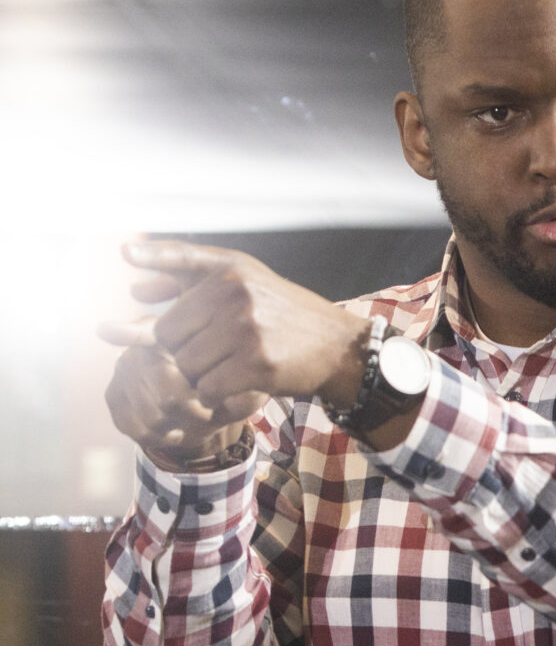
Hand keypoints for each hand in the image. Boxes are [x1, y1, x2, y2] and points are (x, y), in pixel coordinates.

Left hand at [100, 242, 368, 421]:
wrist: (340, 349)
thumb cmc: (286, 316)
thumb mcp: (247, 284)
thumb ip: (188, 281)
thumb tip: (133, 290)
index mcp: (230, 271)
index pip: (175, 280)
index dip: (152, 274)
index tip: (124, 251)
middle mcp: (235, 294)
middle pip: (171, 335)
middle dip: (183, 352)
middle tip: (212, 356)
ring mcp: (246, 329)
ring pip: (187, 365)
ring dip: (200, 377)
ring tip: (228, 370)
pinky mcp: (257, 364)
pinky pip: (208, 388)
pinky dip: (215, 395)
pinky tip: (235, 387)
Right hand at [101, 317, 266, 467]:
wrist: (202, 412)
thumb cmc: (225, 391)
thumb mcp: (245, 391)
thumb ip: (246, 395)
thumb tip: (243, 400)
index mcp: (173, 337)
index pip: (146, 334)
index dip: (126, 333)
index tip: (106, 331)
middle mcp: (140, 349)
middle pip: (167, 394)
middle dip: (194, 411)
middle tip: (207, 410)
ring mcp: (122, 371)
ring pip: (154, 416)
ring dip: (180, 426)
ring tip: (191, 418)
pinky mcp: (112, 395)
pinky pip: (138, 429)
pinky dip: (161, 438)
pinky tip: (174, 432)